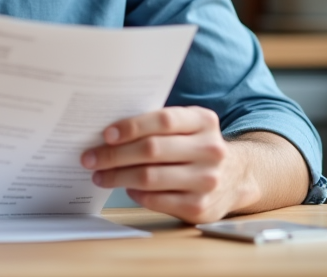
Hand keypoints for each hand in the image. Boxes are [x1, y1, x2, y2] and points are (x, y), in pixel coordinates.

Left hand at [80, 106, 244, 223]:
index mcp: (204, 121)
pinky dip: (136, 194)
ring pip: (150, 177)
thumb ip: (159, 125)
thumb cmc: (196, 147)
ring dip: (118, 176)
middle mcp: (210, 150)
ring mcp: (207, 180)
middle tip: (90, 157)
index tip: (106, 134)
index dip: (132, 126)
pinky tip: (126, 188)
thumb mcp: (189, 127)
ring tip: (100, 175)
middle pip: (152, 150)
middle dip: (114, 154)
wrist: (236, 177)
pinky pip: (156, 200)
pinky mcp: (200, 207)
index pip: (164, 120)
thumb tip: (109, 132)